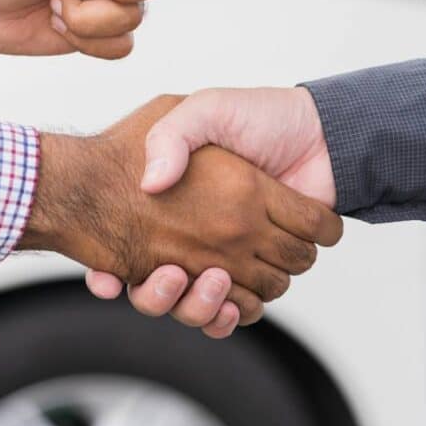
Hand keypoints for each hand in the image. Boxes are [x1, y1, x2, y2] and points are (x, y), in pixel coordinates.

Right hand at [85, 87, 334, 337]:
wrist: (318, 131)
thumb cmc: (258, 116)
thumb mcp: (203, 110)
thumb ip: (172, 136)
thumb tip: (152, 183)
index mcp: (173, 203)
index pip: (123, 249)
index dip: (106, 272)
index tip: (107, 280)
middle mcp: (194, 236)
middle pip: (161, 291)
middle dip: (161, 295)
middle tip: (174, 273)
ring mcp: (228, 257)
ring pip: (198, 306)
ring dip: (201, 304)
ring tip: (213, 278)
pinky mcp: (262, 270)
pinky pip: (239, 310)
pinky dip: (233, 315)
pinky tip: (233, 302)